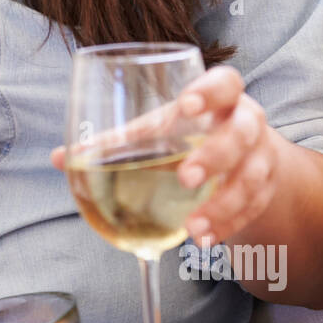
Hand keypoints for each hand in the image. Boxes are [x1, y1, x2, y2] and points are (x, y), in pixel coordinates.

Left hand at [50, 65, 278, 248]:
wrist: (244, 157)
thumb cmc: (187, 134)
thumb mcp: (158, 130)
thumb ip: (116, 142)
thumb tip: (57, 157)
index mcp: (219, 96)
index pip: (224, 82)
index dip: (208, 91)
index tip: (186, 105)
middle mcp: (246, 122)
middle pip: (242, 132)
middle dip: (215, 155)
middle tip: (185, 177)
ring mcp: (260, 157)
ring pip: (252, 177)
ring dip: (223, 204)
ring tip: (193, 229)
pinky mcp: (264, 191)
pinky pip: (252, 209)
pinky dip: (228, 226)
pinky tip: (204, 240)